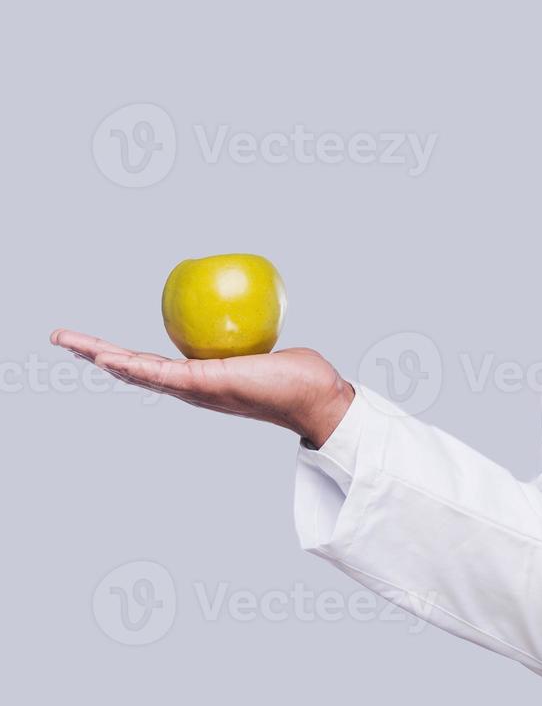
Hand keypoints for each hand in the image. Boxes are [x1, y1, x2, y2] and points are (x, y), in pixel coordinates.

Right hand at [51, 330, 354, 448]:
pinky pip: (162, 373)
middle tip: (61, 338)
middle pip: (133, 370)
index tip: (95, 346)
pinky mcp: (205, 385)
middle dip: (94, 355)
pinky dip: (133, 366)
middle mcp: (192, 388)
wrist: (315, 396)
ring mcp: (196, 389)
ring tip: (70, 343)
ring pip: (138, 371)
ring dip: (100, 357)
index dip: (121, 356)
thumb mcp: (261, 348)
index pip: (152, 366)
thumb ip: (246, 335)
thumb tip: (245, 310)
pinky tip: (108, 357)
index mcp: (200, 381)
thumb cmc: (296, 375)